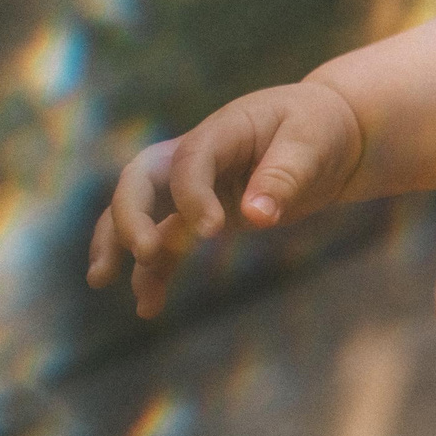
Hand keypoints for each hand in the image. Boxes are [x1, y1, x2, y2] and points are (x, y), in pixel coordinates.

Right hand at [85, 81, 361, 317]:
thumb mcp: (314, 143)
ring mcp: (193, 185)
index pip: (191, 160)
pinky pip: (165, 242)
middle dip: (131, 214)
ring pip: (138, 210)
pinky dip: (152, 272)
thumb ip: (286, 176)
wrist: (333, 132)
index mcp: (223, 129)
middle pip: (141, 179)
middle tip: (144, 252)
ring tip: (102, 280)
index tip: (212, 233)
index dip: (192, 195)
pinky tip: (147, 307)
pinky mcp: (200, 214)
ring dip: (117, 242)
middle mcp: (197, 155)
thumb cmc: (322, 128)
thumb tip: (258, 217)